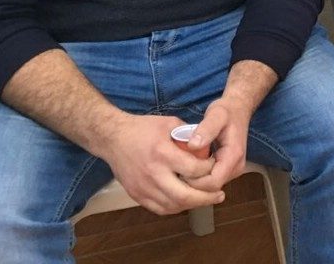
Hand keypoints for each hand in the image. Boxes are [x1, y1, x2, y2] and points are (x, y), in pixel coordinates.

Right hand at [98, 113, 222, 214]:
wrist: (113, 138)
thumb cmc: (142, 128)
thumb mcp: (169, 123)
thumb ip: (189, 134)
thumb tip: (207, 144)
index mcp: (163, 154)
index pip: (194, 170)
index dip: (209, 170)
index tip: (215, 166)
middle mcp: (154, 174)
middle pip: (185, 196)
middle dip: (207, 198)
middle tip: (220, 194)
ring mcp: (144, 188)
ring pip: (173, 206)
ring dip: (193, 205)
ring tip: (206, 199)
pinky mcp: (137, 195)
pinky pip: (160, 209)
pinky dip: (176, 208)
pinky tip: (186, 202)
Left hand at [182, 94, 251, 192]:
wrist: (239, 109)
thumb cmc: (226, 111)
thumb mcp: (216, 114)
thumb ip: (206, 129)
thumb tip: (193, 145)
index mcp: (234, 156)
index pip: (213, 182)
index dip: (195, 181)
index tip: (179, 170)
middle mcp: (236, 167)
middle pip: (212, 188)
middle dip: (193, 184)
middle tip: (176, 171)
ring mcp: (233, 170)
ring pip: (211, 187)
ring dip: (195, 182)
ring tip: (180, 169)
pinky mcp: (228, 170)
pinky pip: (212, 181)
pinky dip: (199, 178)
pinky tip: (188, 168)